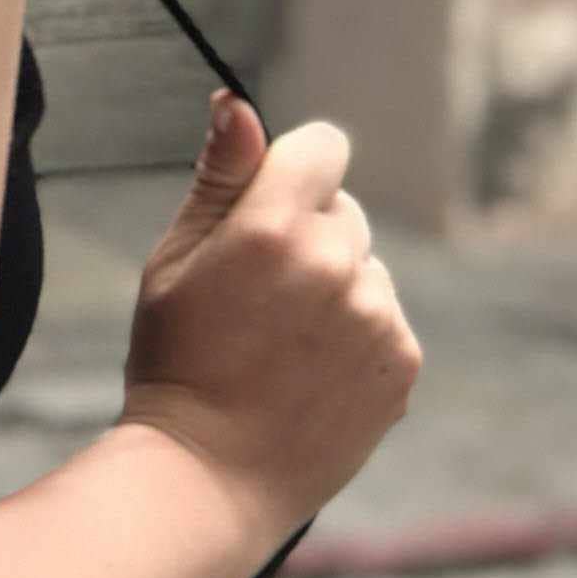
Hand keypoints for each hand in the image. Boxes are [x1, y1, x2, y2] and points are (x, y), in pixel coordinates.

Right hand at [118, 92, 422, 534]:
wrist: (209, 476)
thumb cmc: (176, 362)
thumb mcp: (174, 262)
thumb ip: (219, 177)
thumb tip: (237, 102)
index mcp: (273, 228)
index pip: (322, 146)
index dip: (292, 172)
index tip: (266, 210)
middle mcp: (336, 263)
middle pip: (343, 210)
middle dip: (308, 236)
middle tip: (258, 299)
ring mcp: (377, 316)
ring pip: (365, 268)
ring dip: (336, 289)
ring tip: (281, 346)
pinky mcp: (402, 362)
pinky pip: (386, 319)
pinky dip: (357, 337)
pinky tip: (309, 374)